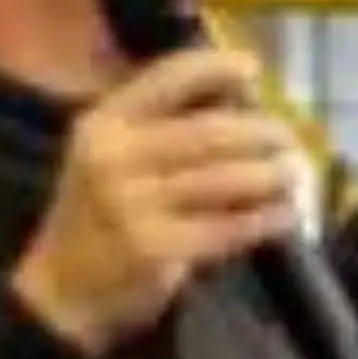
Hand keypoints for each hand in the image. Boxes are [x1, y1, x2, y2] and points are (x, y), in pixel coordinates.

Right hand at [10, 48, 303, 356]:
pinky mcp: (158, 249)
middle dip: (264, 133)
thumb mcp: (108, 156)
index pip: (167, 78)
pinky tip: (286, 213)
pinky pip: (230, 226)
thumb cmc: (98, 215)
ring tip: (295, 173)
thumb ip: (159, 126)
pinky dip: (267, 218)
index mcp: (103, 124)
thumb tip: (240, 97)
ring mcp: (134, 205)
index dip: (215, 67)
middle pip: (212, 132)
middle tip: (290, 139)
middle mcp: (114, 157)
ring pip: (228, 179)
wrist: (62, 291)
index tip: (253, 68)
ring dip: (274, 175)